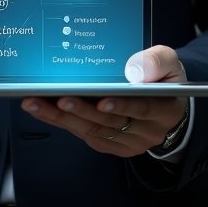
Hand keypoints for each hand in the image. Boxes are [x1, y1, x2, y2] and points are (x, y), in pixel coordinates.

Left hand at [20, 46, 188, 156]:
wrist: (168, 103)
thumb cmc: (164, 78)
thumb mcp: (170, 62)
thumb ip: (156, 61)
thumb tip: (132, 70)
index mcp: (164, 110)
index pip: (142, 109)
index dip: (122, 106)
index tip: (102, 100)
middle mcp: (146, 131)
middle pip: (111, 123)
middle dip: (83, 110)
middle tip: (60, 98)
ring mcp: (128, 141)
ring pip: (94, 131)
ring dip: (64, 118)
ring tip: (38, 103)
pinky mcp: (112, 144)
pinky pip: (86, 135)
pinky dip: (64, 122)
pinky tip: (44, 109)